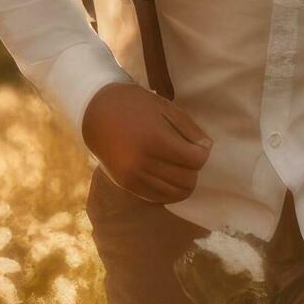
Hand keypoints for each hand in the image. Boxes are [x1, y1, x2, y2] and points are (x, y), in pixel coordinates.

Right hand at [81, 85, 211, 203]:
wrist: (97, 114)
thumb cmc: (135, 105)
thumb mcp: (166, 108)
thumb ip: (190, 129)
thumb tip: (206, 149)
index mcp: (154, 140)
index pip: (195, 160)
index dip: (202, 152)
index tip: (198, 145)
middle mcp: (143, 163)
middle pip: (188, 179)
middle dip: (193, 168)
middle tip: (187, 155)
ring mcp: (133, 177)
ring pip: (176, 193)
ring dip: (183, 181)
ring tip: (177, 165)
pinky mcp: (127, 185)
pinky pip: (159, 198)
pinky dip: (169, 190)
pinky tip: (167, 175)